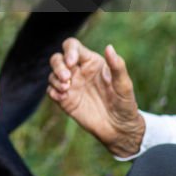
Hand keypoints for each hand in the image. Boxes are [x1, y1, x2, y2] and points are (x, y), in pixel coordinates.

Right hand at [47, 37, 145, 157]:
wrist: (119, 128)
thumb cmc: (124, 103)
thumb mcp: (124, 85)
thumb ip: (117, 66)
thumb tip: (109, 47)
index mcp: (90, 62)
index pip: (72, 47)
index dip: (69, 51)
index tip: (71, 63)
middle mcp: (77, 71)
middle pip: (57, 58)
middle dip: (58, 66)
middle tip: (66, 78)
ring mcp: (70, 85)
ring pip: (52, 74)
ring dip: (55, 79)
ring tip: (66, 89)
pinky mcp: (64, 99)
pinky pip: (51, 90)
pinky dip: (53, 92)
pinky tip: (63, 98)